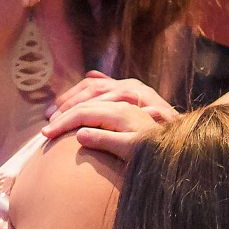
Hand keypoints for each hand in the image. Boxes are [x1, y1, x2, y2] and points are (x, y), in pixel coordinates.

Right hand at [42, 72, 176, 160]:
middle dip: (63, 110)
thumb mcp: (131, 150)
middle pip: (85, 98)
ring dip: (73, 97)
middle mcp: (124, 96)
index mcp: (121, 109)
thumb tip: (79, 134)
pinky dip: (92, 83)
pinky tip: (87, 77)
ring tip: (56, 109)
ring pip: (94, 87)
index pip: (83, 112)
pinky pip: (107, 83)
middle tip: (46, 125)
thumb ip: (106, 141)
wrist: (182, 144)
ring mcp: (128, 93)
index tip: (46, 134)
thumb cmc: (155, 150)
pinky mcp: (132, 96)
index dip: (62, 123)